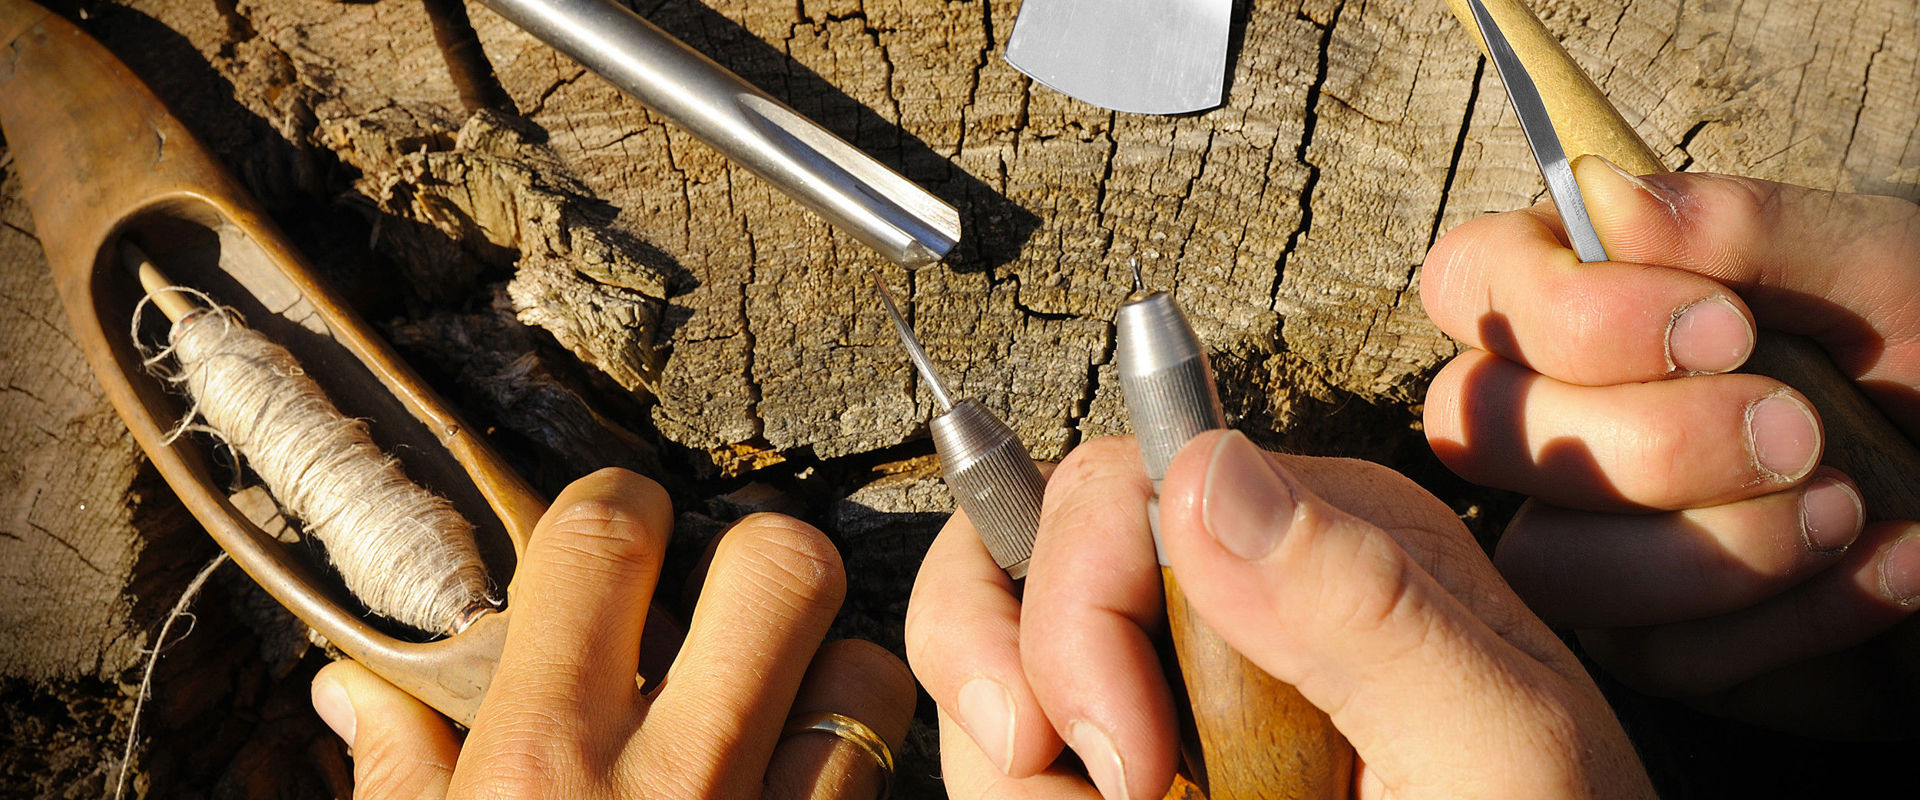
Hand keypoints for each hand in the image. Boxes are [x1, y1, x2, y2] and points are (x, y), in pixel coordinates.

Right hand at [307, 468, 914, 798]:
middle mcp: (668, 783)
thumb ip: (399, 782)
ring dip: (831, 671)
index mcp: (539, 762)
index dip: (622, 507)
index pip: (604, 540)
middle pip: (781, 566)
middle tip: (727, 598)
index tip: (622, 528)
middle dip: (761, 556)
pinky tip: (806, 782)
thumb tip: (357, 694)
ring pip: (865, 672)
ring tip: (778, 706)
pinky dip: (857, 763)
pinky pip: (881, 779)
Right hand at [907, 433, 1652, 798]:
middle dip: (1021, 685)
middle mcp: (1233, 594)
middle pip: (1021, 564)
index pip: (1115, 490)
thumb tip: (1208, 466)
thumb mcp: (1495, 753)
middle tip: (1124, 799)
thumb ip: (1364, 609)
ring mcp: (1176, 689)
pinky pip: (1014, 766)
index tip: (1130, 763)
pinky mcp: (1143, 770)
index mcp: (1323, 542)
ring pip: (994, 677)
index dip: (1077, 612)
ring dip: (1027, 782)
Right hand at [1420, 156, 1919, 735]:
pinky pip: (1654, 655)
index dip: (1557, 312)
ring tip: (1846, 510)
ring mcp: (1586, 537)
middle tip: (1797, 431)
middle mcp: (1557, 419)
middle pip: (1480, 431)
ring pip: (1547, 563)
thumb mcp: (1877, 270)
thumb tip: (1599, 194)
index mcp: (1588, 301)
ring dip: (1706, 546)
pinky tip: (1892, 566)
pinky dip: (1790, 617)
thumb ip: (1743, 227)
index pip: (1467, 283)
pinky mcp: (1647, 640)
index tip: (1719, 328)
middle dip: (1645, 442)